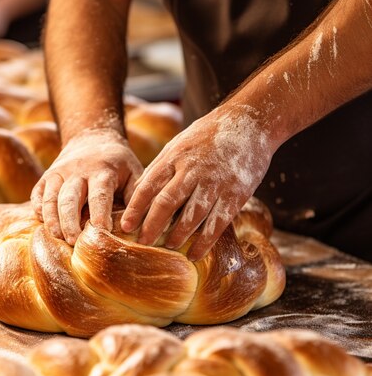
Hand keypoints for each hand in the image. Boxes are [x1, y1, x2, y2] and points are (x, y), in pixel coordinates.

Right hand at [31, 128, 143, 244]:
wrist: (92, 138)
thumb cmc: (118, 164)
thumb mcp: (134, 173)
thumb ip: (136, 197)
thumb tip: (133, 226)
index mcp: (102, 171)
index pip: (99, 194)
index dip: (100, 214)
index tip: (102, 233)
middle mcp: (77, 170)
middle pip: (69, 198)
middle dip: (70, 222)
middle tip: (74, 242)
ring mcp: (59, 172)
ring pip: (50, 197)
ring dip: (52, 220)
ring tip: (58, 238)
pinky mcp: (46, 177)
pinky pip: (37, 194)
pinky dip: (39, 209)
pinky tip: (44, 224)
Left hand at [121, 105, 275, 260]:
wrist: (250, 122)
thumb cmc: (208, 136)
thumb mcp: (179, 144)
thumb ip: (160, 168)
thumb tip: (137, 193)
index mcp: (175, 157)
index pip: (148, 185)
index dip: (135, 208)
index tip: (125, 226)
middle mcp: (193, 169)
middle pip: (167, 202)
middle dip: (152, 226)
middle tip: (143, 243)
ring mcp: (215, 182)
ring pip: (192, 215)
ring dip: (178, 234)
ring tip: (169, 247)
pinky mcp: (235, 193)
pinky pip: (218, 222)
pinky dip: (205, 241)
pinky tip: (195, 253)